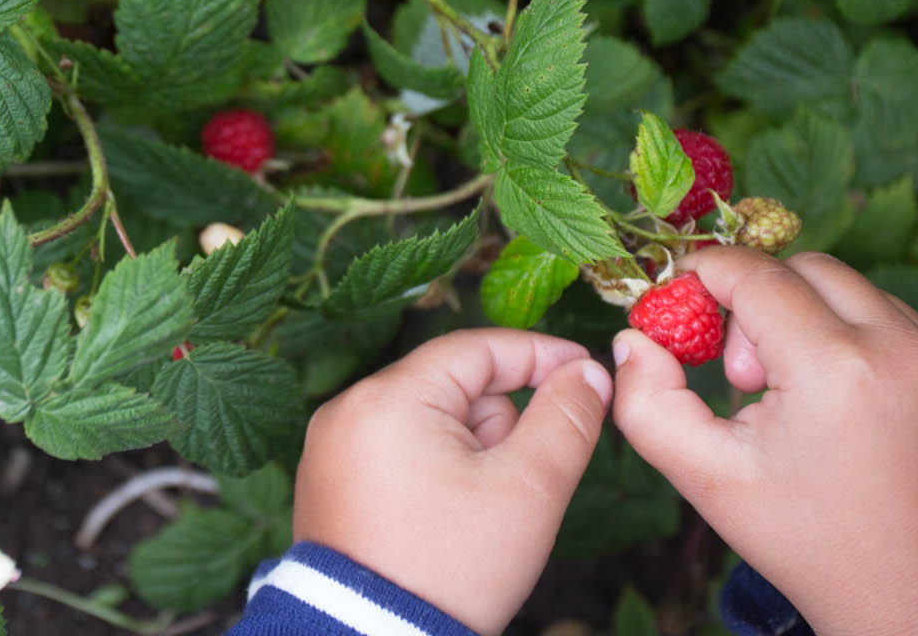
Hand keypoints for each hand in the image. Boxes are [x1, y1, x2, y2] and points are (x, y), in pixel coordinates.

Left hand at [293, 328, 612, 635]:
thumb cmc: (450, 569)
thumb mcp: (527, 490)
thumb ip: (566, 419)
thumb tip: (588, 372)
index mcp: (387, 397)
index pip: (477, 348)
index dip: (540, 355)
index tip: (587, 372)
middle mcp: (348, 408)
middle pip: (453, 386)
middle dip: (497, 429)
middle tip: (508, 488)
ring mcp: (332, 444)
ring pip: (430, 421)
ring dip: (468, 454)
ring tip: (470, 517)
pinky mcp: (330, 480)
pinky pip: (399, 452)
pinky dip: (433, 474)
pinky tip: (443, 523)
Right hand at [610, 247, 917, 635]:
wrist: (915, 604)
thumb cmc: (804, 540)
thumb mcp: (704, 476)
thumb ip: (646, 400)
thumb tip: (634, 337)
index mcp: (834, 370)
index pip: (754, 273)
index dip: (704, 274)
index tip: (681, 299)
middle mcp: (905, 352)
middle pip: (808, 269)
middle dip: (761, 301)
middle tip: (747, 372)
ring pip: (860, 295)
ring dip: (817, 323)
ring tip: (802, 396)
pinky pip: (907, 330)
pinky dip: (866, 348)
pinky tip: (851, 409)